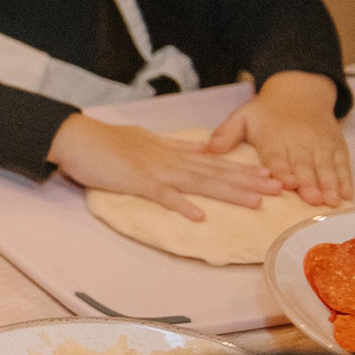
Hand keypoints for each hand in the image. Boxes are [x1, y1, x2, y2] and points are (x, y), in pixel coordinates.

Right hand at [48, 113, 283, 221]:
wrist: (76, 137)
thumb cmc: (105, 141)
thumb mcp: (144, 139)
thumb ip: (171, 147)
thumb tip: (195, 151)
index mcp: (171, 151)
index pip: (214, 161)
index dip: (243, 168)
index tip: (270, 173)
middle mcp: (169, 159)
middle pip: (215, 171)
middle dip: (249, 179)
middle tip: (279, 187)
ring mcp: (155, 170)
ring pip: (199, 181)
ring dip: (228, 191)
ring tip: (255, 201)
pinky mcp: (136, 181)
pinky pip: (162, 195)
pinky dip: (181, 205)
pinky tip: (199, 216)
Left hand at [210, 71, 351, 206]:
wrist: (300, 93)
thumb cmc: (266, 113)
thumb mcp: (243, 116)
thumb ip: (226, 133)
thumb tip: (209, 149)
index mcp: (273, 135)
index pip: (277, 155)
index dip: (282, 169)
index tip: (286, 182)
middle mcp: (298, 140)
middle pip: (304, 164)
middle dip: (309, 182)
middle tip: (312, 199)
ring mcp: (320, 144)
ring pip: (326, 166)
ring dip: (330, 184)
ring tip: (333, 201)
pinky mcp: (336, 146)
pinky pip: (343, 163)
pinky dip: (346, 179)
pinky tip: (348, 194)